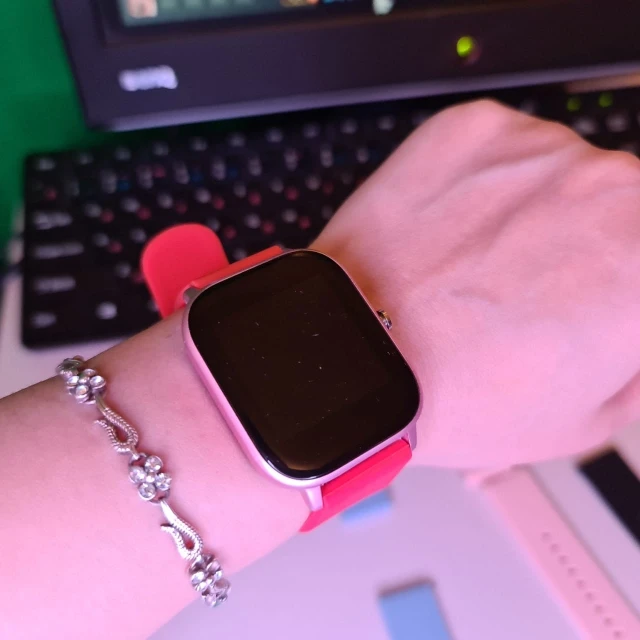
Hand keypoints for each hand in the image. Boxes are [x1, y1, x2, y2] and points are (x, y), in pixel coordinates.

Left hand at [313, 100, 639, 468]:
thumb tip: (627, 338)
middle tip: (532, 290)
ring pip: (559, 178)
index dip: (618, 296)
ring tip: (477, 267)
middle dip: (584, 252)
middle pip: (617, 213)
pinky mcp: (477, 128)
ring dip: (534, 215)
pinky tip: (451, 233)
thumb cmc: (455, 395)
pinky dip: (483, 185)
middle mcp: (613, 192)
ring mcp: (542, 150)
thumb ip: (631, 372)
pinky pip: (499, 153)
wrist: (359, 354)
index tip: (593, 306)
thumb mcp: (580, 422)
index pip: (638, 269)